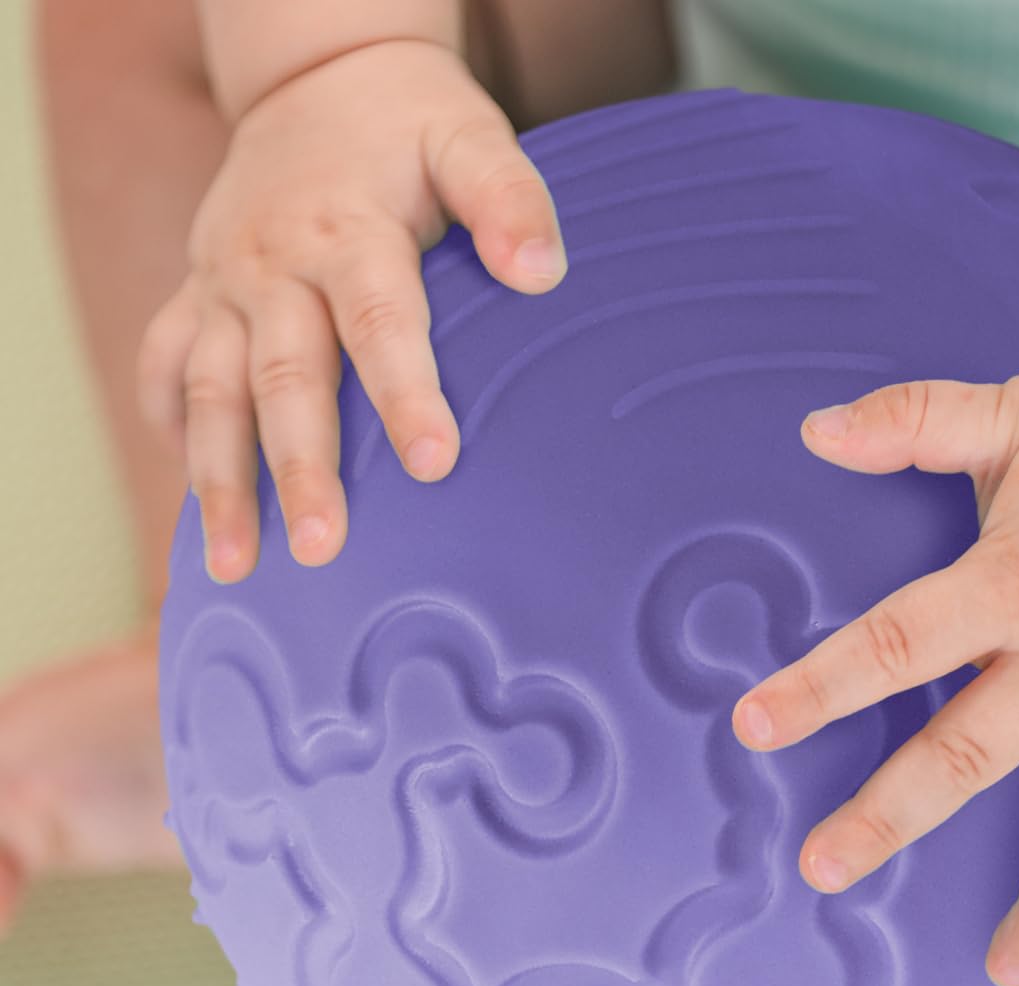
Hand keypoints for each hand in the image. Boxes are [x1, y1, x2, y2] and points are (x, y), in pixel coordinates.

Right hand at [137, 39, 567, 582]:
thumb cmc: (409, 126)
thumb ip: (508, 200)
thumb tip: (543, 273)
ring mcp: (225, 284)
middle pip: (284, 377)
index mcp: (349, 232)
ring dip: (220, 480)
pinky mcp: (197, 295)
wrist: (318, 79)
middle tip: (323, 547)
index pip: (379, 323)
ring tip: (233, 564)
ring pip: (211, 391)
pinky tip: (192, 500)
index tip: (434, 464)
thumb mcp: (468, 137)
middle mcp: (274, 265)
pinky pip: (167, 365)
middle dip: (299, 468)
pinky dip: (172, 429)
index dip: (405, 395)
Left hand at [731, 369, 1018, 985]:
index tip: (753, 727)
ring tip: (1003, 969)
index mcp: (1011, 586)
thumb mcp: (1012, 409)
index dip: (821, 686)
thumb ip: (912, 418)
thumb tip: (812, 429)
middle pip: (967, 760)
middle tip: (822, 870)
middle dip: (889, 819)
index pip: (896, 644)